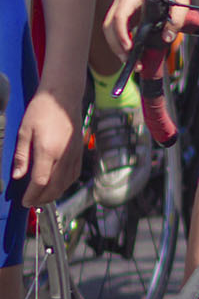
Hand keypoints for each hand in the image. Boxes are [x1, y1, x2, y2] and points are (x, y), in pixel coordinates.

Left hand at [13, 90, 82, 208]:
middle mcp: (64, 156)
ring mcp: (74, 154)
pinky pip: (75, 174)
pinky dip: (66, 184)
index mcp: (48, 151)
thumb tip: (18, 176)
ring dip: (54, 194)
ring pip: (66, 183)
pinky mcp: (80, 151)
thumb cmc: (42, 110)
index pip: (40, 182)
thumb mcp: (24, 130)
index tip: (24, 201)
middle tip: (32, 203)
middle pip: (55, 187)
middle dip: (42, 199)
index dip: (32, 195)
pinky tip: (58, 185)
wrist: (64, 96)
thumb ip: (22, 155)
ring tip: (43, 197)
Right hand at [103, 0, 186, 59]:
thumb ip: (176, 21)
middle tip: (130, 60)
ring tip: (131, 62)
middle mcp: (122, 1)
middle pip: (110, 25)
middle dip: (117, 45)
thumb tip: (166, 38)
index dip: (121, 32)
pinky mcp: (121, 17)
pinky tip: (130, 55)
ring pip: (109, 30)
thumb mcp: (179, 5)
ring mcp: (119, 8)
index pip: (120, 15)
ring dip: (117, 48)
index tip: (129, 47)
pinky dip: (119, 45)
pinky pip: (114, 32)